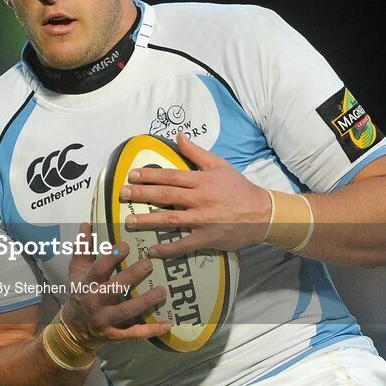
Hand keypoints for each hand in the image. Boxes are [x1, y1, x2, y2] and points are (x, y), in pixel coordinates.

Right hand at [62, 222, 170, 347]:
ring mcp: (105, 320)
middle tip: (150, 263)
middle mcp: (95, 301)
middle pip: (114, 288)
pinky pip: (133, 333)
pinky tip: (167, 324)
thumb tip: (87, 223)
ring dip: (144, 302)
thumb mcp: (76, 271)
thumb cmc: (79, 293)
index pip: (98, 269)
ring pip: (126, 311)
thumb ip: (83, 248)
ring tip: (161, 291)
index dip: (112, 257)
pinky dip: (150, 330)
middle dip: (132, 276)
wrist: (73, 329)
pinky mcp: (115, 334)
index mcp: (87, 284)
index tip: (127, 245)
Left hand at [119, 132, 270, 255]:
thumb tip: (178, 136)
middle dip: (142, 194)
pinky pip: (185, 244)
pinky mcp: (207, 238)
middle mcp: (200, 199)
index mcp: (202, 180)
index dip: (150, 175)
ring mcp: (203, 220)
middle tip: (122, 193)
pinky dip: (168, 248)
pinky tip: (152, 249)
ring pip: (171, 219)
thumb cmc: (239, 188)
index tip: (132, 175)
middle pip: (166, 195)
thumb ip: (196, 153)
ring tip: (129, 221)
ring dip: (148, 220)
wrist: (263, 213)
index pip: (171, 175)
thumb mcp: (220, 165)